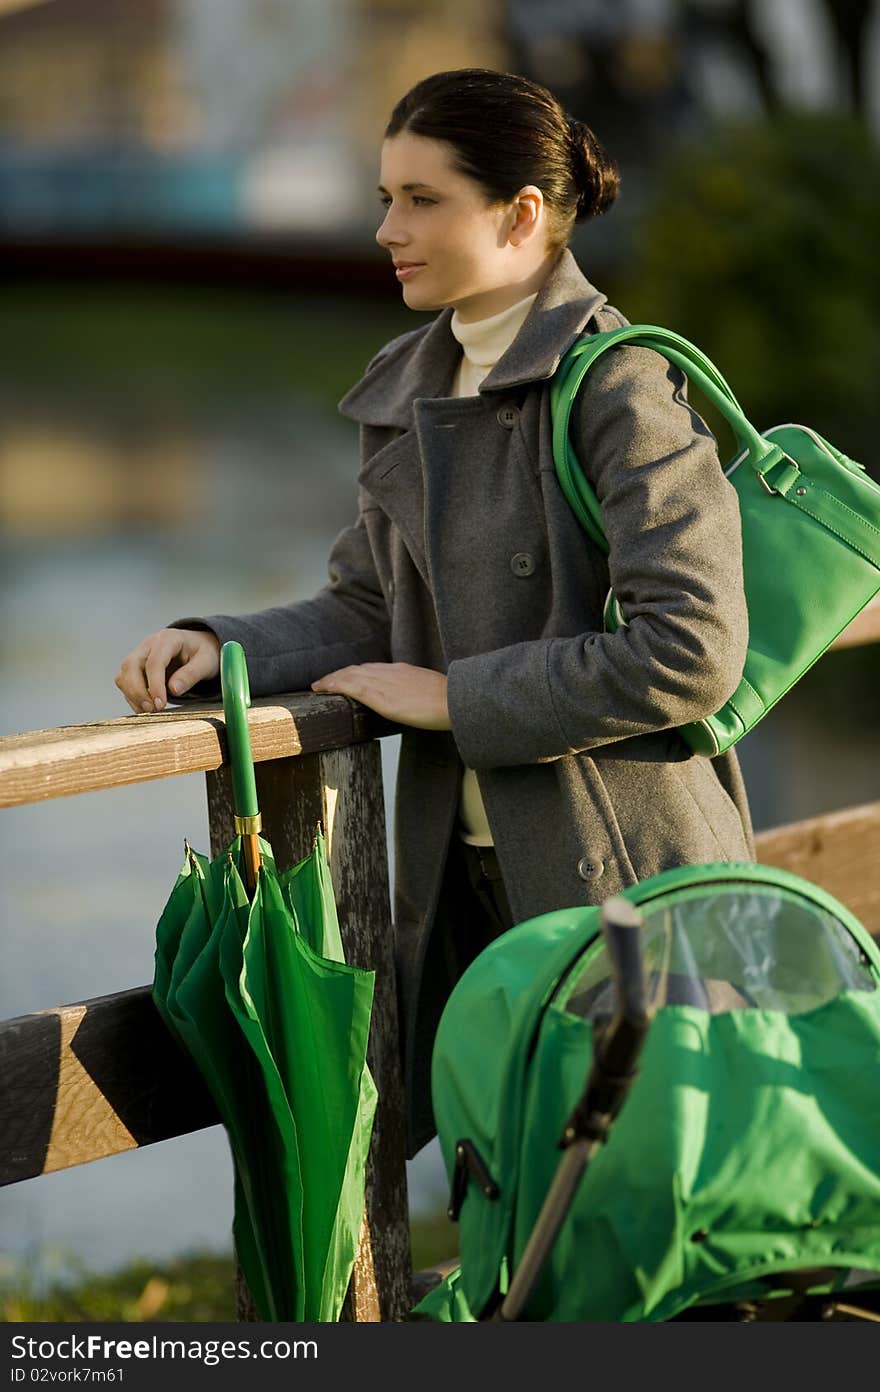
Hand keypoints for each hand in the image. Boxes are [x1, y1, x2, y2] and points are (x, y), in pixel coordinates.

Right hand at [115, 628, 221, 712]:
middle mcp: (149, 644)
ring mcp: (140, 655)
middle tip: (152, 710)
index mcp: (168, 639)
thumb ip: (191, 675)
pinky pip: (125, 682)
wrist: (200, 647)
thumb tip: (173, 690)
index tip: (161, 704)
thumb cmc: (204, 653)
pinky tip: (146, 707)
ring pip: (124, 674)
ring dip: (132, 695)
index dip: (155, 685)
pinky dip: (132, 696)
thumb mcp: (206, 662)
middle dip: (137, 691)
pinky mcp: (136, 667)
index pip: (154, 662)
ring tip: (150, 711)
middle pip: (130, 665)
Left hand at [311, 662, 450, 730]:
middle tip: (324, 682)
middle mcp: (391, 672)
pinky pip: (351, 686)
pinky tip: (323, 689)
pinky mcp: (380, 696)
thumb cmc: (452, 702)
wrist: (457, 701)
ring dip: (332, 679)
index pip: (373, 669)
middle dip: (340, 675)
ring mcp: (384, 683)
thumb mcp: (433, 693)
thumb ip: (419, 694)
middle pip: (358, 669)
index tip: (345, 677)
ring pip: (350, 675)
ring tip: (319, 686)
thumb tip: (418, 703)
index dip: (356, 673)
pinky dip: (334, 685)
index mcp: (404, 671)